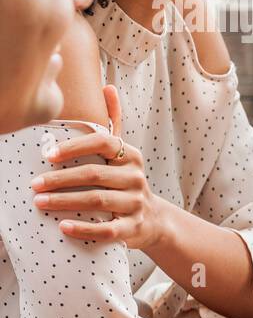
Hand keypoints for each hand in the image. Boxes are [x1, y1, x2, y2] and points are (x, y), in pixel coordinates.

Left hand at [32, 85, 165, 248]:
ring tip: (40, 202)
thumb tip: (108, 87)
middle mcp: (136, 177)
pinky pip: (108, 229)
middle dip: (60, 179)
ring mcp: (136, 203)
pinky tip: (63, 227)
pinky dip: (85, 229)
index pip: (103, 142)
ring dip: (66, 202)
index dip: (75, 147)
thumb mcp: (123, 152)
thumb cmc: (126, 182)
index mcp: (130, 156)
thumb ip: (114, 121)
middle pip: (95, 175)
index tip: (48, 154)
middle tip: (34, 184)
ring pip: (98, 201)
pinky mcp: (134, 227)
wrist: (153, 219)